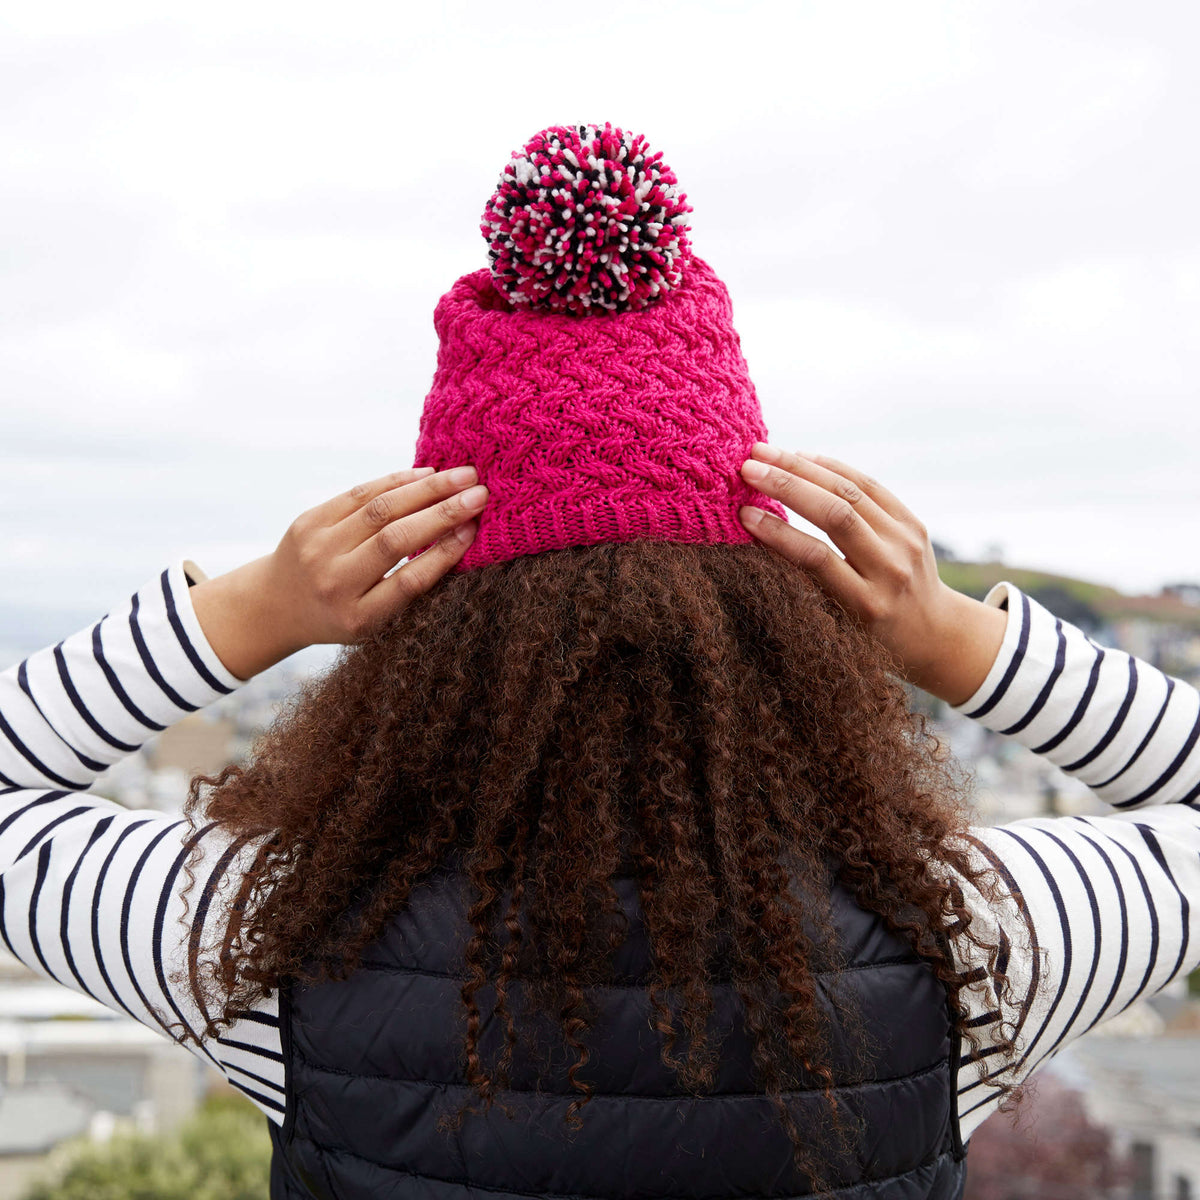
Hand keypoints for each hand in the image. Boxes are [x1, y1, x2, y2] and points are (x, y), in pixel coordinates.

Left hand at [190, 465, 487, 679]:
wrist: (275, 604)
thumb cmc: (340, 614)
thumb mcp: (374, 620)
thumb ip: (408, 586)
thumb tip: (458, 536)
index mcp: (357, 617)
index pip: (409, 581)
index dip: (445, 553)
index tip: (475, 530)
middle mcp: (334, 582)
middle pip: (395, 539)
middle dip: (443, 512)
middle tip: (481, 493)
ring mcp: (317, 548)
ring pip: (379, 508)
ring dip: (426, 488)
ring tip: (462, 475)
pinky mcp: (309, 520)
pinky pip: (359, 493)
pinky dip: (395, 481)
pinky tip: (425, 474)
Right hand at [737, 444, 1005, 705]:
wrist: (932, 633)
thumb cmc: (870, 636)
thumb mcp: (840, 624)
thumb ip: (810, 585)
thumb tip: (759, 534)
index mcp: (866, 604)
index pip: (817, 558)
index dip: (778, 532)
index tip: (743, 513)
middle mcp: (890, 570)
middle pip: (835, 515)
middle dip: (787, 486)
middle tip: (748, 469)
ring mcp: (906, 543)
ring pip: (851, 492)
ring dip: (803, 467)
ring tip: (766, 454)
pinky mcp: (913, 523)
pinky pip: (869, 486)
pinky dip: (832, 468)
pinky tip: (802, 457)